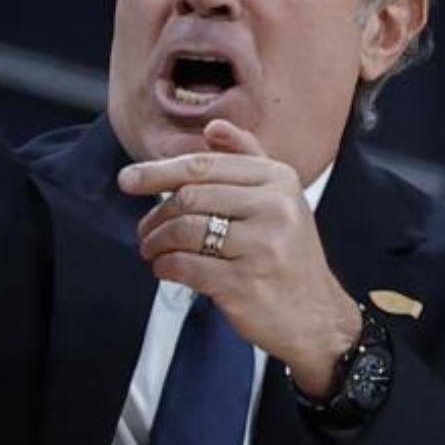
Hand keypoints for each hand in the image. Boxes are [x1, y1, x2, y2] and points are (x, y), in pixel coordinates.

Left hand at [122, 120, 361, 395]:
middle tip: (144, 229)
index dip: (159, 171)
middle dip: (157, 213)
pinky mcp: (243, 283)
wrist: (316, 317)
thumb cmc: (289, 256)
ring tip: (152, 249)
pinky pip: (186, 266)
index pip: (205, 166)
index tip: (129, 180)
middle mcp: (274, 208)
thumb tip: (213, 128)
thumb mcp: (282, 199)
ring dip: (157, 241)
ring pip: (184, 230)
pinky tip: (165, 268)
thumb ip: (248, 159)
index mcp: (278, 180)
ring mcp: (260, 247)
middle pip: (190, 196)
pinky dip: (165, 266)